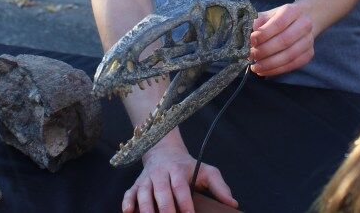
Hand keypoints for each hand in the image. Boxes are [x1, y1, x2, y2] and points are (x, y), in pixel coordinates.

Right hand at [122, 142, 237, 212]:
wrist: (164, 152)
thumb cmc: (188, 167)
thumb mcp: (206, 171)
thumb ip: (219, 187)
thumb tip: (232, 204)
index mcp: (178, 170)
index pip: (180, 187)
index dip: (184, 203)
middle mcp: (160, 173)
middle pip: (161, 192)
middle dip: (165, 209)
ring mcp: (146, 178)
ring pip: (143, 193)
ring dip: (146, 209)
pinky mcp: (136, 184)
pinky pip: (129, 193)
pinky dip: (127, 203)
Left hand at [250, 2, 314, 76]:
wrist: (305, 18)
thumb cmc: (281, 18)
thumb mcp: (270, 14)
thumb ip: (258, 22)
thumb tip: (247, 35)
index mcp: (293, 11)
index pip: (279, 23)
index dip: (264, 34)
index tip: (250, 41)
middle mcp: (304, 25)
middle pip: (284, 41)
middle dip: (264, 50)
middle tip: (250, 55)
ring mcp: (308, 41)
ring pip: (289, 56)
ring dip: (269, 64)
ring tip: (255, 66)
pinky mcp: (308, 54)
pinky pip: (292, 65)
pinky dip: (276, 70)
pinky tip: (263, 71)